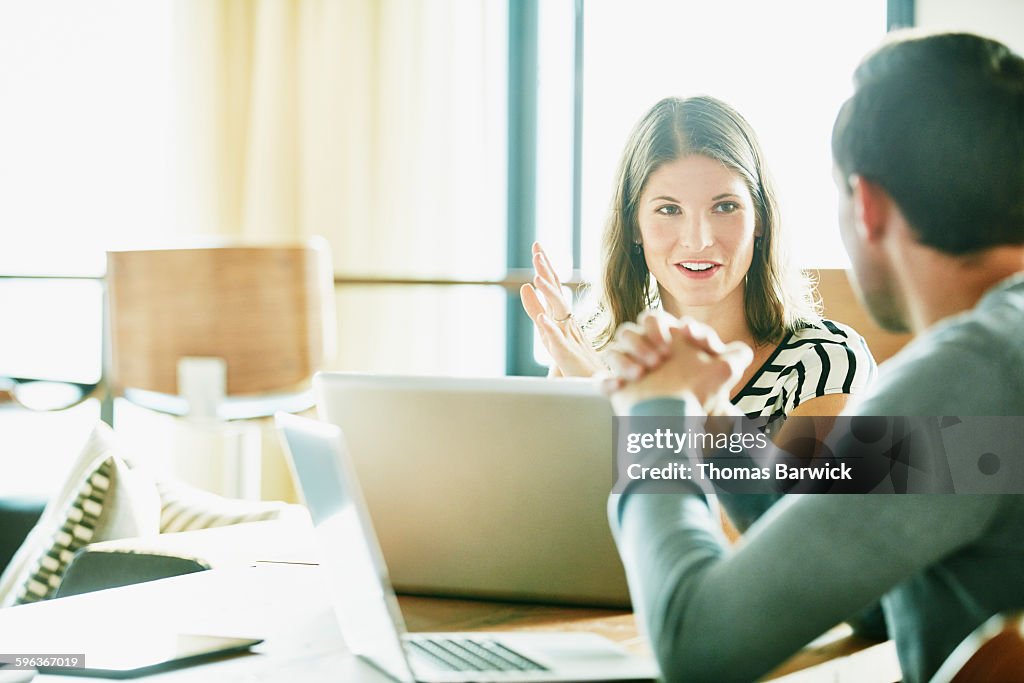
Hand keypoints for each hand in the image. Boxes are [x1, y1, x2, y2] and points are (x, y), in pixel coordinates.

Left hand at [520, 242, 604, 376]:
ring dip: (548, 296)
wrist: (598, 386)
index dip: (545, 268)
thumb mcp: (550, 332)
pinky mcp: (568, 358)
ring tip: (536, 279)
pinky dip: (551, 331)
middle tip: (537, 251)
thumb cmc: (576, 361)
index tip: (537, 248)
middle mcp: (567, 324)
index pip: (553, 288)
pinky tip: (542, 319)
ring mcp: (569, 340)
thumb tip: (524, 287)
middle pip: (555, 294)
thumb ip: (537, 310)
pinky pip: (558, 343)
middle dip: (546, 272)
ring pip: (558, 314)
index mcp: (562, 318)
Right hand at [602, 316, 752, 414]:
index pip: (654, 319)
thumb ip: (737, 354)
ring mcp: (629, 371)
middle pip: (628, 330)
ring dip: (625, 359)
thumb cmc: (704, 394)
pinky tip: (619, 387)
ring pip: (612, 351)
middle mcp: (643, 353)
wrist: (687, 424)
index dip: (661, 325)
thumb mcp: (728, 370)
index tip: (683, 335)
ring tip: (641, 374)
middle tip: (659, 359)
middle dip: (642, 340)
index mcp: (663, 342)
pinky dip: (607, 382)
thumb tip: (737, 347)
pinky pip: (602, 380)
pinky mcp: (618, 391)